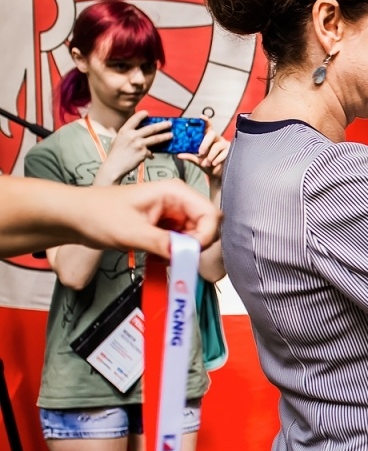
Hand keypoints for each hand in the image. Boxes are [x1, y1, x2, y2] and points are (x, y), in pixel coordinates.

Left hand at [74, 181, 220, 252]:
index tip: (188, 254)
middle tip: (174, 258)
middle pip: (206, 227)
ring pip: (195, 237)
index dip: (204, 236)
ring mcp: (172, 214)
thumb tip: (188, 256)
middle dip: (194, 246)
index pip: (210, 215)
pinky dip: (175, 253)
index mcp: (174, 192)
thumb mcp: (131, 232)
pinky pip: (182, 242)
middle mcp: (178, 201)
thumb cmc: (97, 214)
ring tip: (162, 257)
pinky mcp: (165, 226)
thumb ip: (163, 243)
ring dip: (184, 251)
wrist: (74, 217)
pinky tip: (159, 256)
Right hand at [94, 112, 171, 183]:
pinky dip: (151, 153)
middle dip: (162, 125)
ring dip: (165, 136)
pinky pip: (151, 151)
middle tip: (169, 123)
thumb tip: (136, 132)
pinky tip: (152, 155)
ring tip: (171, 135)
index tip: (148, 113)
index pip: (135, 119)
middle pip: (151, 128)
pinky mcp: (143, 152)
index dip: (142, 115)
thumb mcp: (117, 140)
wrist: (114, 166)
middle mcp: (132, 135)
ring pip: (156, 138)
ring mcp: (139, 144)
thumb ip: (127, 135)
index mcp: (124, 131)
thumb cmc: (115, 154)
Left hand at [179, 118, 229, 178]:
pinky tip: (214, 164)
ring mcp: (225, 144)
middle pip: (212, 133)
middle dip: (205, 143)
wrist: (216, 174)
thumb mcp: (196, 160)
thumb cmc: (207, 164)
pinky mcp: (230, 151)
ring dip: (210, 155)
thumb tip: (178, 154)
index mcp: (208, 138)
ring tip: (207, 163)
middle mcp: (217, 139)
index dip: (205, 121)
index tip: (201, 117)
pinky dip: (217, 159)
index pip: (207, 127)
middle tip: (200, 153)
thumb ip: (189, 156)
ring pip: (217, 146)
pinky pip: (224, 153)